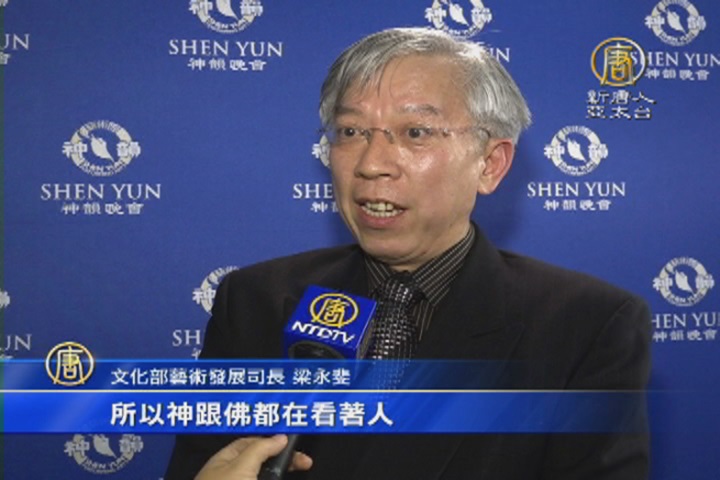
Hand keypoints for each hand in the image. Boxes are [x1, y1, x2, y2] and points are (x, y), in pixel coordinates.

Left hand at [194, 435, 312, 479]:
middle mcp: (232, 476)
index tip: (294, 444)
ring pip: (264, 477)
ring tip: (300, 470)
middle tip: (305, 463)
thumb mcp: (242, 466)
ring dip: (278, 474)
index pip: (252, 443)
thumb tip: (280, 437)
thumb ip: (261, 449)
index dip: (273, 440)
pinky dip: (275, 479)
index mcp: (225, 460)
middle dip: (283, 461)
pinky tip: (282, 478)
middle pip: (261, 463)